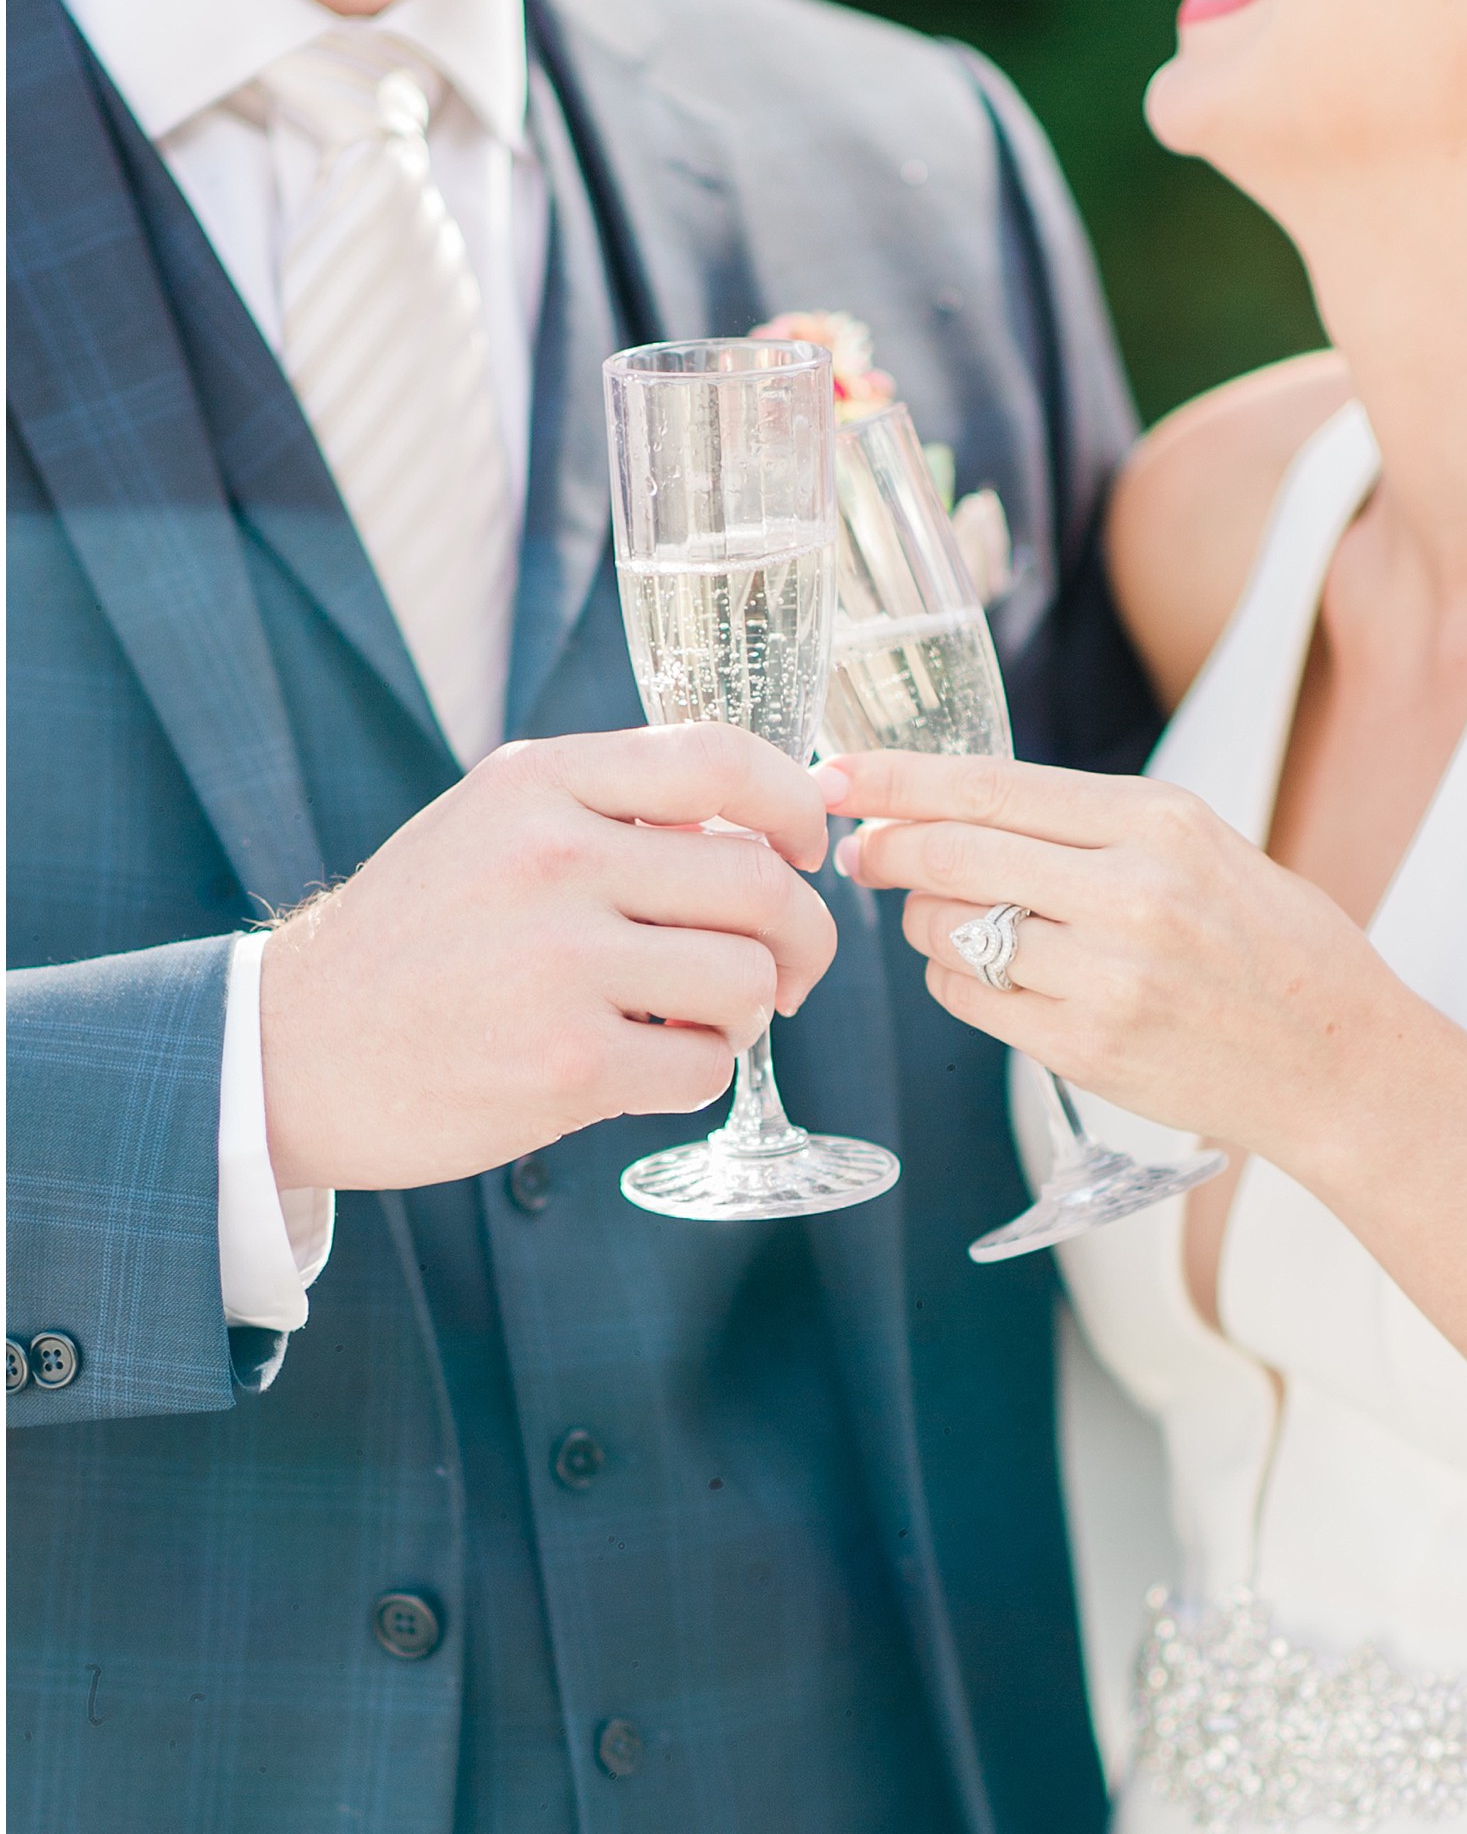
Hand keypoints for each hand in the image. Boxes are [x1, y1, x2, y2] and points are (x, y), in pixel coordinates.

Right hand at [263, 725, 836, 1191]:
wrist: (292, 1053)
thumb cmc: (415, 940)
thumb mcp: (491, 826)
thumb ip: (612, 811)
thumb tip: (765, 833)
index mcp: (539, 782)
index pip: (719, 760)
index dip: (795, 804)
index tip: (808, 847)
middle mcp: (553, 858)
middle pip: (759, 882)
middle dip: (801, 935)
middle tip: (789, 970)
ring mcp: (560, 962)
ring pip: (747, 978)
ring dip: (749, 1011)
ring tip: (699, 1020)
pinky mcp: (566, 1062)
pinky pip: (706, 1066)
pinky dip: (700, 1073)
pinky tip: (650, 1067)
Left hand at [824, 748, 1392, 1172]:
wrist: (1338, 1059)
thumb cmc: (1270, 943)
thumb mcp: (1200, 844)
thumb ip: (1088, 823)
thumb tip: (956, 806)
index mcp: (1159, 821)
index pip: (989, 785)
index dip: (897, 780)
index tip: (839, 775)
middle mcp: (1132, 891)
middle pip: (953, 853)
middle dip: (887, 849)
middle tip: (862, 852)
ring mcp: (1108, 975)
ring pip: (950, 929)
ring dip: (928, 922)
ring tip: (959, 921)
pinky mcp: (1087, 1047)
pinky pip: (970, 999)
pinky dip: (958, 980)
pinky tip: (992, 975)